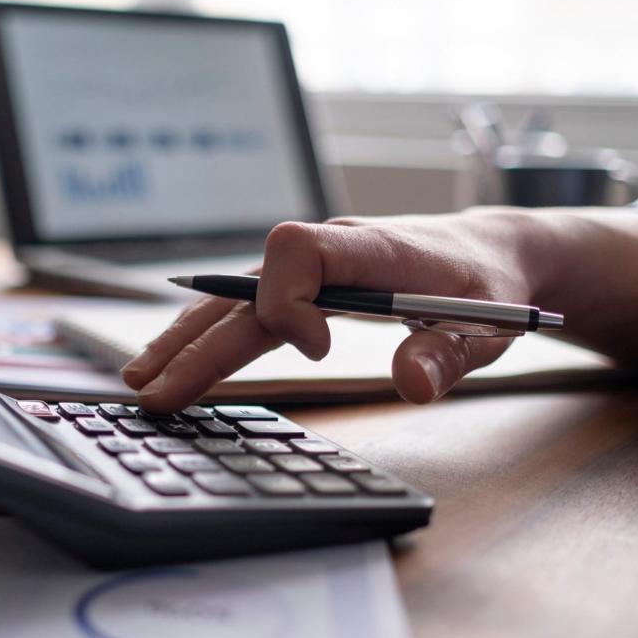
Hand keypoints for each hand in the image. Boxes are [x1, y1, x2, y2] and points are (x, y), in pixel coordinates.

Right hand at [122, 212, 539, 412]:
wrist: (491, 253)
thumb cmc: (489, 286)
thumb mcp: (489, 327)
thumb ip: (448, 353)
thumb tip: (411, 387)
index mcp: (372, 249)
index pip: (297, 250)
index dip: (289, 301)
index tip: (319, 348)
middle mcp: (331, 251)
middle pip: (246, 285)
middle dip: (198, 339)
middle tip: (155, 389)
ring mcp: (315, 269)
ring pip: (236, 296)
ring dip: (189, 338)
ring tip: (145, 379)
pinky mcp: (310, 287)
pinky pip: (250, 306)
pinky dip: (212, 334)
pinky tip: (182, 358)